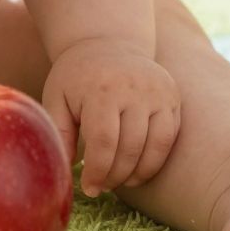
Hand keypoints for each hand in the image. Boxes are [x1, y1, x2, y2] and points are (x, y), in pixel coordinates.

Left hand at [41, 41, 180, 195]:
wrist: (107, 41)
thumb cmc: (76, 76)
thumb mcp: (57, 98)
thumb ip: (60, 132)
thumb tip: (64, 171)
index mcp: (102, 89)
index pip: (104, 143)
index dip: (98, 172)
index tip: (89, 188)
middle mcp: (134, 89)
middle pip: (130, 148)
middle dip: (115, 176)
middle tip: (102, 186)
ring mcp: (158, 91)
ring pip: (155, 146)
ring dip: (138, 173)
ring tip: (120, 181)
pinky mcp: (172, 96)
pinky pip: (169, 137)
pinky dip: (156, 159)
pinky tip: (138, 170)